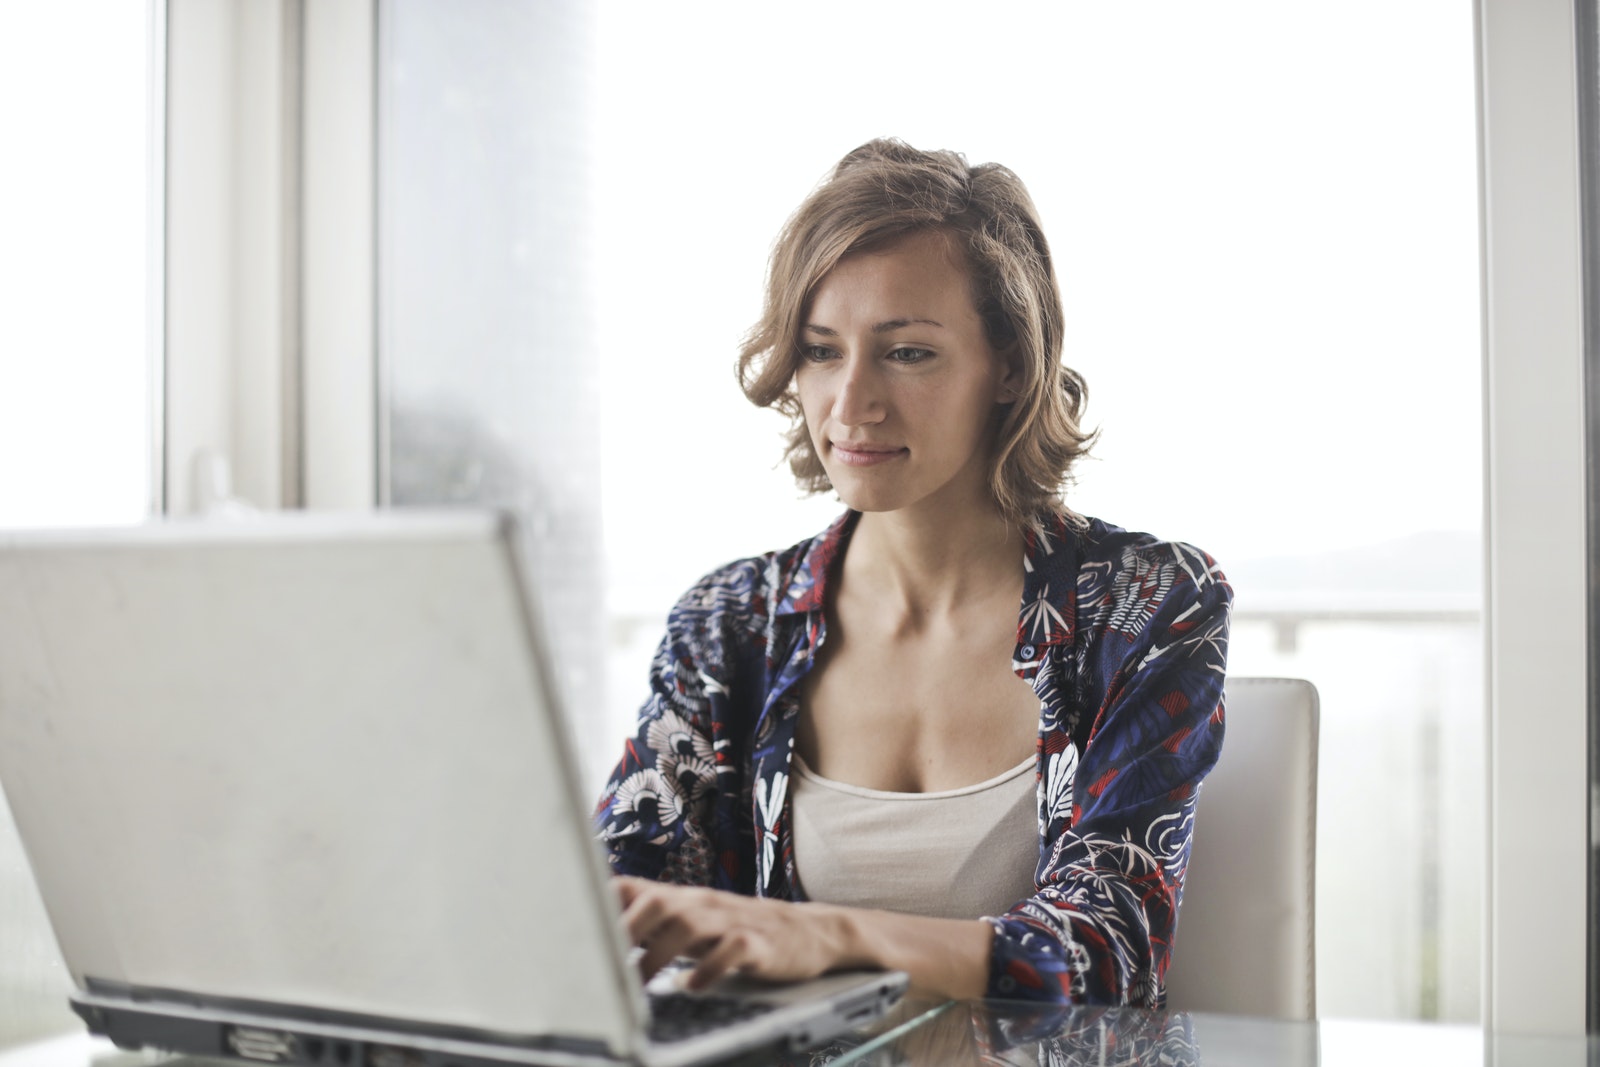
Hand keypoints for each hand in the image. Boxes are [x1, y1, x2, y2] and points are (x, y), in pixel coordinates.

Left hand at [615, 876, 854, 989]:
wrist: (808, 932)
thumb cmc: (739, 931)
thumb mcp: (694, 924)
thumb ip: (654, 926)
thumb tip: (600, 940)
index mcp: (682, 900)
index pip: (634, 888)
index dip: (602, 904)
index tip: (574, 928)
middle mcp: (702, 904)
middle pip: (657, 902)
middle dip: (627, 930)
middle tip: (604, 963)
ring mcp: (731, 921)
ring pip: (688, 924)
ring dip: (659, 954)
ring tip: (640, 984)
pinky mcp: (759, 944)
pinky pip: (732, 950)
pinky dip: (709, 969)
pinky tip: (693, 986)